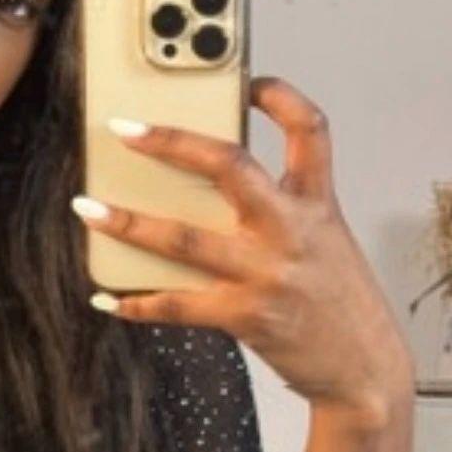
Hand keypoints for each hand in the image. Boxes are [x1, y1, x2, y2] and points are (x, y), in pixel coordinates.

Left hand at [73, 76, 413, 426]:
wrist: (365, 370)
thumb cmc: (335, 298)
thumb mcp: (324, 239)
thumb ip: (279, 207)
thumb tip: (203, 182)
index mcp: (315, 203)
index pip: (310, 131)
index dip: (280, 98)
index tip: (246, 80)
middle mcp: (291, 229)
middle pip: (230, 166)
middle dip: (171, 142)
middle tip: (124, 128)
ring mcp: (267, 272)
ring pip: (184, 238)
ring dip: (127, 223)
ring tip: (87, 208)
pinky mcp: (247, 316)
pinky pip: (178, 304)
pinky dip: (137, 302)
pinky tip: (109, 299)